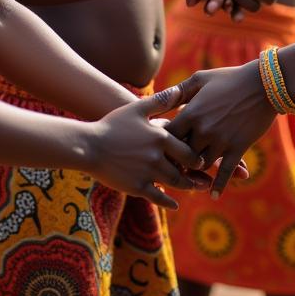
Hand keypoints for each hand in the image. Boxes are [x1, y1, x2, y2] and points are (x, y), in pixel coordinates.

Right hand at [89, 86, 208, 208]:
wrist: (88, 146)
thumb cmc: (113, 125)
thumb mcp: (137, 109)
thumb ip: (160, 101)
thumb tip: (179, 90)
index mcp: (160, 136)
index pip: (187, 148)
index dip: (197, 155)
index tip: (203, 158)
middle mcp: (158, 156)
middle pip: (184, 167)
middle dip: (197, 173)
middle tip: (206, 177)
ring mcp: (147, 173)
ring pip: (174, 182)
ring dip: (187, 187)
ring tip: (196, 189)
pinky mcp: (136, 187)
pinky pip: (157, 197)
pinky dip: (169, 202)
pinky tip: (175, 205)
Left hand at [167, 65, 276, 195]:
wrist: (264, 84)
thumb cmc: (230, 78)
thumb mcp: (201, 79)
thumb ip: (180, 91)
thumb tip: (163, 98)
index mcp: (191, 113)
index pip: (169, 137)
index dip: (162, 145)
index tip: (160, 150)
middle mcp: (203, 130)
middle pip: (183, 155)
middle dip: (177, 162)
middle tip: (170, 171)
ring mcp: (221, 141)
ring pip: (202, 165)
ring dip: (196, 173)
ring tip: (189, 181)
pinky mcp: (238, 147)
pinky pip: (226, 172)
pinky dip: (219, 185)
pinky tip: (214, 195)